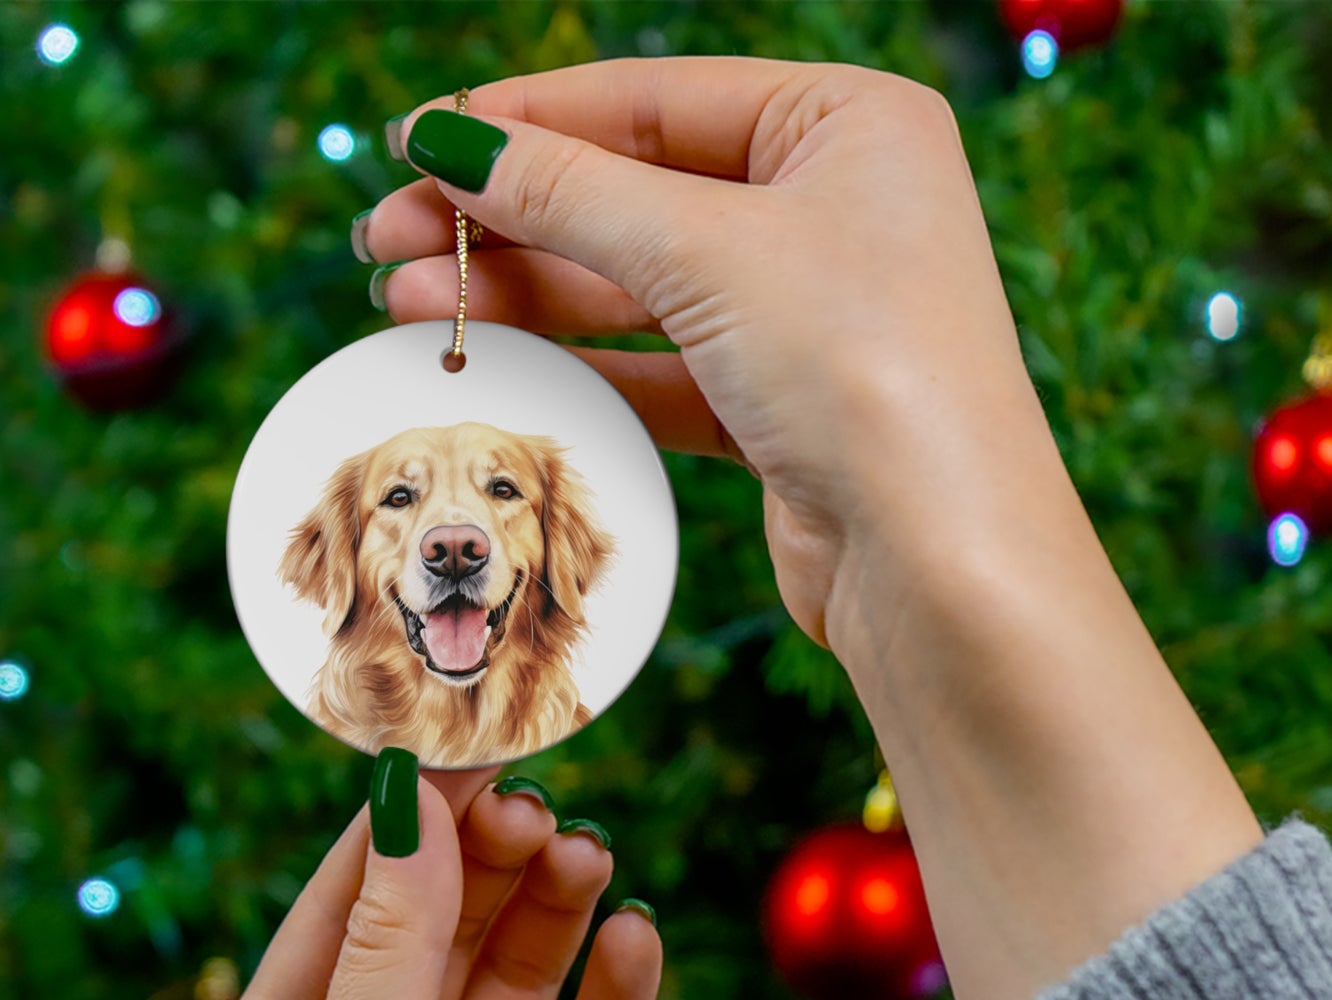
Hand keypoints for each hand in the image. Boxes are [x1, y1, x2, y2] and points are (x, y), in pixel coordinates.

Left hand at [201, 766, 661, 999]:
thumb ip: (391, 947)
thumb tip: (409, 804)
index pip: (352, 903)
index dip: (409, 826)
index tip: (467, 751)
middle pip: (446, 929)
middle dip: (491, 864)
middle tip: (541, 809)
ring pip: (521, 978)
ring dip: (556, 912)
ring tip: (589, 857)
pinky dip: (617, 995)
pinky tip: (635, 939)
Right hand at [361, 56, 1054, 655]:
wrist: (939, 561)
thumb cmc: (863, 371)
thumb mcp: (707, 251)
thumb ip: (571, 192)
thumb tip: (451, 141)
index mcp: (848, 125)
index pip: (655, 100)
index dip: (526, 120)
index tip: (416, 141)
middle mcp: (834, 210)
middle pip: (636, 194)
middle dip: (507, 218)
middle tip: (386, 239)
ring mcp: (808, 314)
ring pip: (639, 288)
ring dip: (525, 295)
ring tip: (406, 303)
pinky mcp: (782, 408)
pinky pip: (662, 368)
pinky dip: (580, 365)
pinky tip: (493, 360)